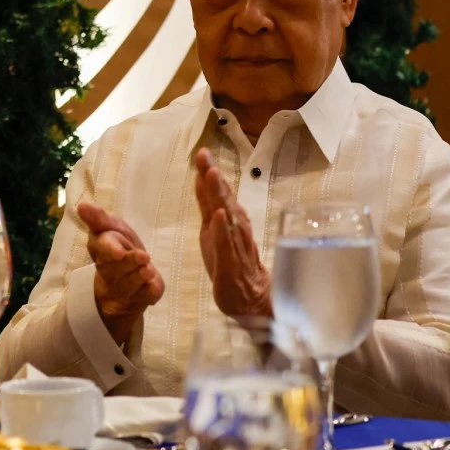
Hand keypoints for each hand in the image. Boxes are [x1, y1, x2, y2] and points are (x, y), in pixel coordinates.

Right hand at [81, 202, 164, 344]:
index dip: (110, 250)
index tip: (119, 252)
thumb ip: (98, 218)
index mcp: (100, 250)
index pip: (102, 249)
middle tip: (144, 256)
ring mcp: (123, 287)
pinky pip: (144, 297)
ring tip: (148, 270)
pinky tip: (154, 287)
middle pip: (116, 268)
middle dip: (129, 263)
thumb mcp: (110, 227)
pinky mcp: (139, 298)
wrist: (127, 275)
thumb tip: (82, 205)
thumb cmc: (118, 244)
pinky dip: (149, 292)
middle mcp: (108, 271)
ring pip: (129, 284)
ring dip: (139, 277)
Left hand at [194, 148, 272, 317]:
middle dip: (214, 176)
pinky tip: (218, 215)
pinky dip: (223, 229)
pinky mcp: (231, 263)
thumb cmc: (230, 261)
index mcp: (229, 218)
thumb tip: (200, 177)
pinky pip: (227, 244)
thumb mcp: (211, 228)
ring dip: (220, 195)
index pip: (217, 192)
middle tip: (205, 156)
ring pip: (227, 215)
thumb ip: (206, 204)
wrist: (249, 297)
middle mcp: (235, 227)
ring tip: (212, 175)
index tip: (201, 151)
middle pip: (223, 197)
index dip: (208, 172)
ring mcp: (235, 244)